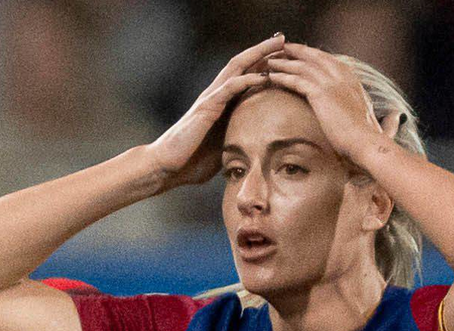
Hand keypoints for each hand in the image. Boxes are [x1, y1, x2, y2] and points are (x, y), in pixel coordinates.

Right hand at [146, 35, 283, 188]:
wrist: (167, 167)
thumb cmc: (192, 161)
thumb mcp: (224, 149)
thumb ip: (239, 140)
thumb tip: (260, 150)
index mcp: (222, 103)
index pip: (246, 75)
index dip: (264, 64)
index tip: (286, 57)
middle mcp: (216, 94)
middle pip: (243, 63)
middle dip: (264, 50)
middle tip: (284, 39)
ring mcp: (210, 98)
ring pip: (237, 67)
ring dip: (258, 55)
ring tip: (278, 45)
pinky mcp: (206, 107)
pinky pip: (230, 88)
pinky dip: (247, 80)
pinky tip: (264, 76)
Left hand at [264, 43, 401, 162]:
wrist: (367, 146)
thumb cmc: (369, 141)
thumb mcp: (374, 123)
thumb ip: (381, 117)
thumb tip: (395, 117)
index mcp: (354, 81)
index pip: (330, 61)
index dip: (314, 57)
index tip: (302, 55)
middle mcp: (343, 76)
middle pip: (315, 56)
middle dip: (297, 52)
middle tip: (281, 50)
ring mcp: (332, 83)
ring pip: (302, 65)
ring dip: (284, 61)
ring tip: (270, 61)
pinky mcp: (321, 93)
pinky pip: (295, 79)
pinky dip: (282, 76)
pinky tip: (271, 76)